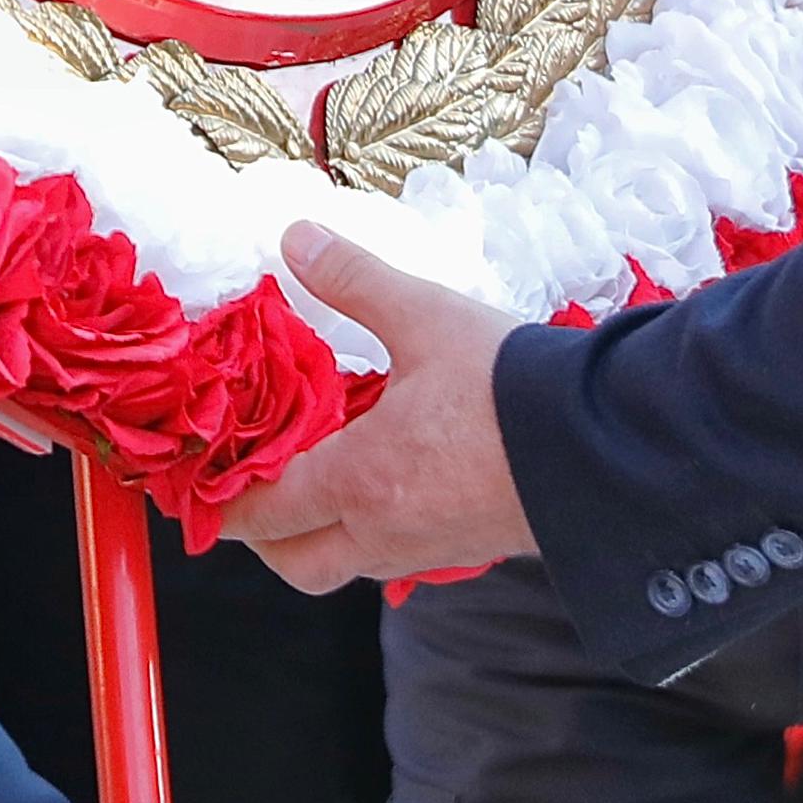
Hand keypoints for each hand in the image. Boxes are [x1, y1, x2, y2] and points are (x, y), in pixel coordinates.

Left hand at [223, 227, 537, 591]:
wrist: (607, 444)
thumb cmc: (511, 388)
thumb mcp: (426, 317)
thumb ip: (354, 281)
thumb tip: (295, 239)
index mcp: (358, 481)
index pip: (261, 511)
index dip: (219, 500)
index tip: (194, 483)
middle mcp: (384, 532)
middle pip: (296, 563)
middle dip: (263, 537)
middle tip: (253, 489)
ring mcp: (429, 550)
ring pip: (348, 563)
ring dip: (320, 533)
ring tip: (319, 475)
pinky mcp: (469, 549)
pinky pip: (398, 554)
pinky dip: (374, 527)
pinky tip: (390, 479)